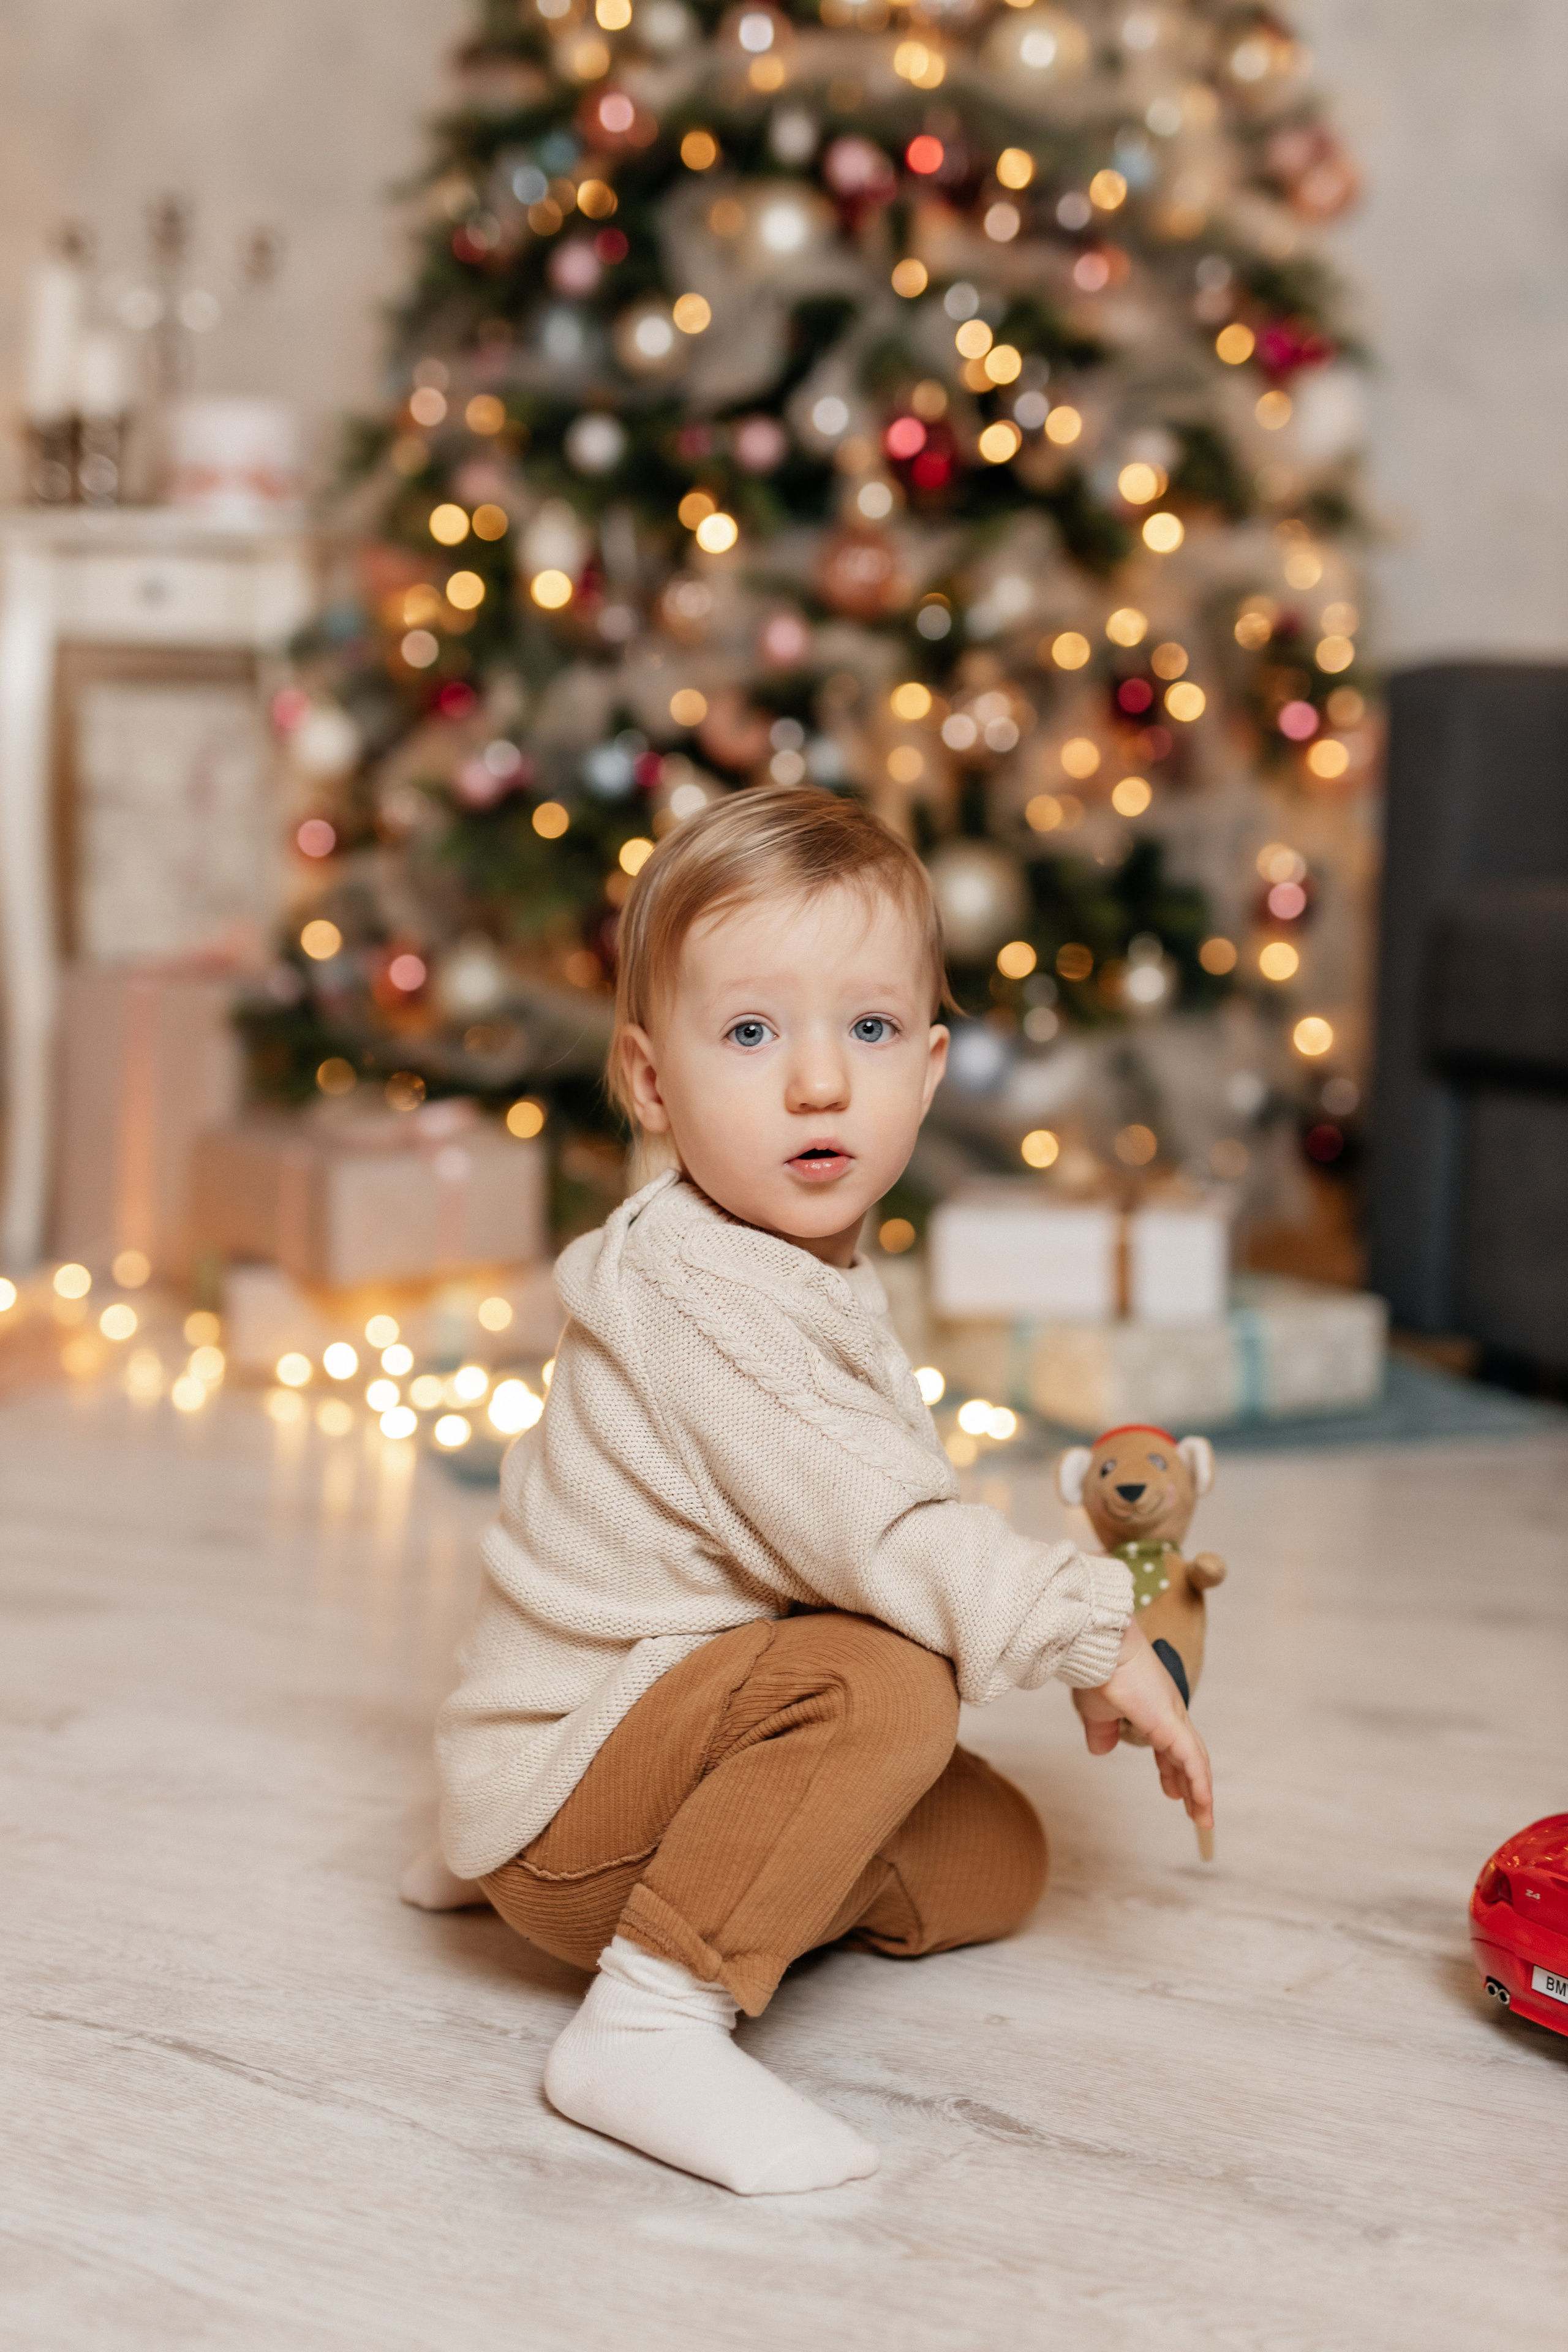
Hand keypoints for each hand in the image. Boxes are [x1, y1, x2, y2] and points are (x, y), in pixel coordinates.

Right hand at [1072, 1621, 1213, 1828]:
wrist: (1099, 1647)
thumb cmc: (1096, 1670)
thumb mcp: (1095, 1710)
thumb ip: (1101, 1730)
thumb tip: (1101, 1749)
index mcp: (1153, 1707)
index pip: (1170, 1744)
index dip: (1173, 1769)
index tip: (1174, 1791)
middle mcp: (1170, 1711)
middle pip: (1188, 1754)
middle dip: (1191, 1783)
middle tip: (1196, 1809)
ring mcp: (1174, 1717)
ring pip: (1194, 1760)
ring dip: (1200, 1791)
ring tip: (1204, 1818)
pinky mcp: (1172, 1724)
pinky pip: (1192, 1760)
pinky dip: (1199, 1783)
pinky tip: (1203, 1803)